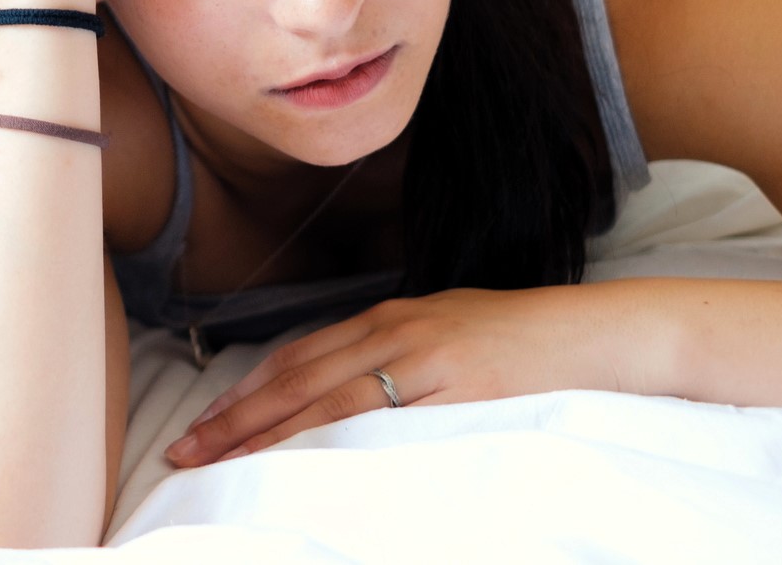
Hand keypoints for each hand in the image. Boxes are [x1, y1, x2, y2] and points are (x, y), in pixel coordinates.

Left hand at [165, 285, 638, 464]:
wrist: (596, 332)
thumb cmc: (524, 339)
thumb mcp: (445, 333)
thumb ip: (394, 356)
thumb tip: (347, 391)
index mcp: (385, 317)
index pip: (295, 359)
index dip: (244, 393)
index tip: (204, 424)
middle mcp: (391, 331)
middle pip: (293, 379)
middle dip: (234, 419)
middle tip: (185, 452)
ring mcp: (419, 358)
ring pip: (323, 401)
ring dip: (266, 435)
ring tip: (221, 464)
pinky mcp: (452, 388)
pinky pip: (379, 420)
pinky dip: (331, 441)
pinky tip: (298, 462)